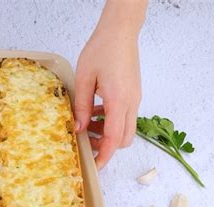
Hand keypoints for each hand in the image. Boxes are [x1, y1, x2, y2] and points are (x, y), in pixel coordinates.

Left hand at [74, 2, 144, 169]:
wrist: (120, 32)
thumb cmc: (102, 50)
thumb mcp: (84, 79)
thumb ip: (81, 107)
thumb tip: (78, 128)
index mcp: (119, 101)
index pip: (114, 139)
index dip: (104, 156)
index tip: (95, 166)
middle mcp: (131, 103)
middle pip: (123, 139)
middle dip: (106, 147)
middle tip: (86, 142)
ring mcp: (135, 99)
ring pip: (125, 129)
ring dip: (108, 133)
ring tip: (88, 124)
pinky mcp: (133, 94)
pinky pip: (125, 116)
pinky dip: (111, 121)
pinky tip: (96, 112)